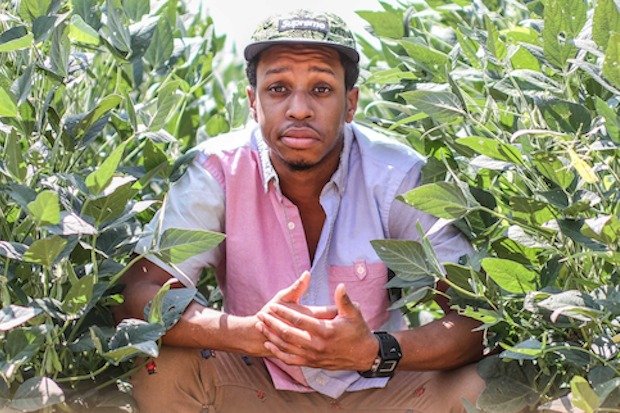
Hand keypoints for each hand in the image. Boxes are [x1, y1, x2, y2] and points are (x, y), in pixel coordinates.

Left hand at [256, 272, 377, 370]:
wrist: (363, 355)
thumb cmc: (358, 331)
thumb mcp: (354, 313)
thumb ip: (344, 300)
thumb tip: (340, 286)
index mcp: (325, 331)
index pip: (299, 321)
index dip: (284, 313)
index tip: (272, 305)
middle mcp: (317, 345)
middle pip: (288, 334)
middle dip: (272, 324)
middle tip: (261, 314)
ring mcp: (313, 356)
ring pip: (286, 347)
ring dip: (271, 336)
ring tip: (260, 326)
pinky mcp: (312, 364)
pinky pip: (291, 359)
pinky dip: (278, 352)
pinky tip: (269, 345)